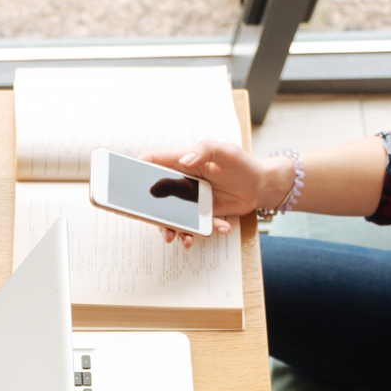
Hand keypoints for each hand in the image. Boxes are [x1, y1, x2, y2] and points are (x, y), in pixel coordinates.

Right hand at [139, 141, 289, 248]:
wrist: (262, 187)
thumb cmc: (244, 165)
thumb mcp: (226, 152)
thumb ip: (204, 151)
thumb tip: (185, 160)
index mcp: (183, 161)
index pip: (152, 161)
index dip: (136, 168)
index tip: (128, 181)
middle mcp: (182, 180)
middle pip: (156, 196)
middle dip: (154, 214)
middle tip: (161, 226)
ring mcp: (189, 197)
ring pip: (171, 216)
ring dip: (176, 230)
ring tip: (185, 239)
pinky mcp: (200, 212)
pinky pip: (193, 225)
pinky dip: (202, 231)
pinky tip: (219, 228)